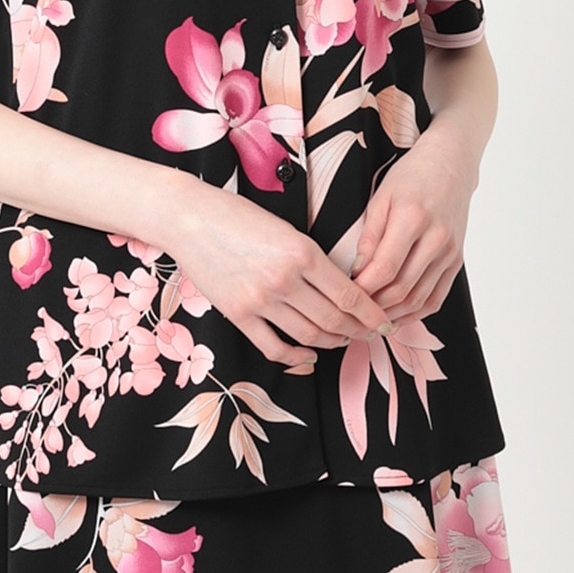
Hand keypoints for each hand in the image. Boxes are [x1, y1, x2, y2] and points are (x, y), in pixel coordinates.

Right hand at [164, 180, 392, 370]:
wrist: (190, 218)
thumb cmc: (238, 216)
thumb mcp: (286, 228)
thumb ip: (312, 259)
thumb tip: (342, 289)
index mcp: (303, 252)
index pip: (350, 295)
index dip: (372, 315)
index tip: (384, 323)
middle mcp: (285, 280)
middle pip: (334, 320)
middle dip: (358, 332)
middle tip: (369, 335)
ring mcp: (260, 300)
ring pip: (309, 336)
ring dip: (333, 343)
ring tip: (344, 341)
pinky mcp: (238, 315)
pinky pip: (274, 347)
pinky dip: (297, 356)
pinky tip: (309, 354)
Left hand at [350, 125, 476, 325]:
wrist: (451, 164)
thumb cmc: (413, 176)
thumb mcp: (381, 197)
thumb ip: (369, 236)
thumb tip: (357, 272)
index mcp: (413, 219)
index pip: (385, 269)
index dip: (362, 289)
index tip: (344, 295)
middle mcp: (436, 239)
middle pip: (402, 289)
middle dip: (374, 307)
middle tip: (352, 313)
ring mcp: (450, 253)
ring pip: (420, 299)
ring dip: (394, 315)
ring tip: (370, 320)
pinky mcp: (456, 261)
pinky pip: (437, 298)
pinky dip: (416, 313)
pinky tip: (397, 315)